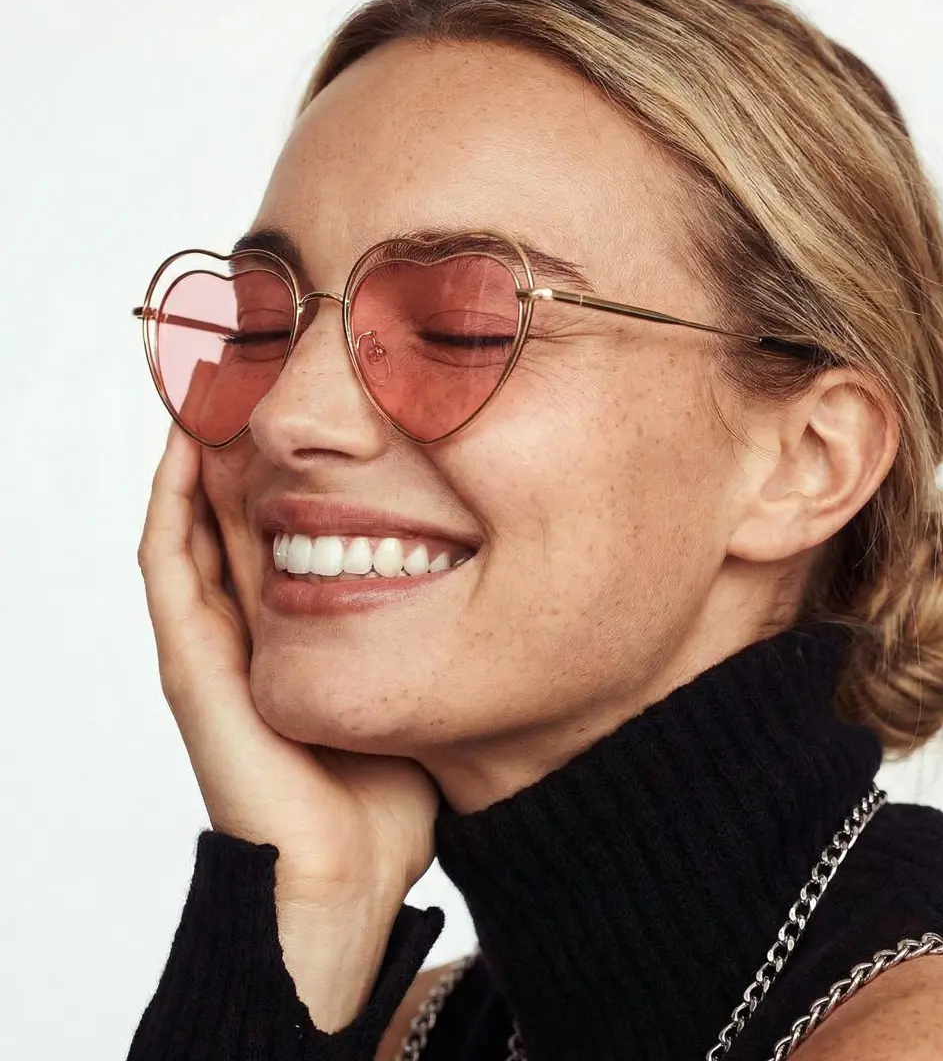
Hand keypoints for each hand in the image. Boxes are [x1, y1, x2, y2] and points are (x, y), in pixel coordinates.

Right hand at [138, 419, 439, 1027]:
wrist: (344, 871)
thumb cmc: (386, 785)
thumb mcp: (419, 681)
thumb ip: (431, 626)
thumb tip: (486, 564)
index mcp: (287, 625)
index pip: (274, 516)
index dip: (281, 453)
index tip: (309, 393)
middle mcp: (240, 621)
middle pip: (228, 503)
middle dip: (236, 432)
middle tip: (249, 358)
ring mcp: (211, 637)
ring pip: (191, 517)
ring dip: (197, 447)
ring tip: (211, 374)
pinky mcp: (193, 660)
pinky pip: (170, 561)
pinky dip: (174, 499)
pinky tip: (189, 442)